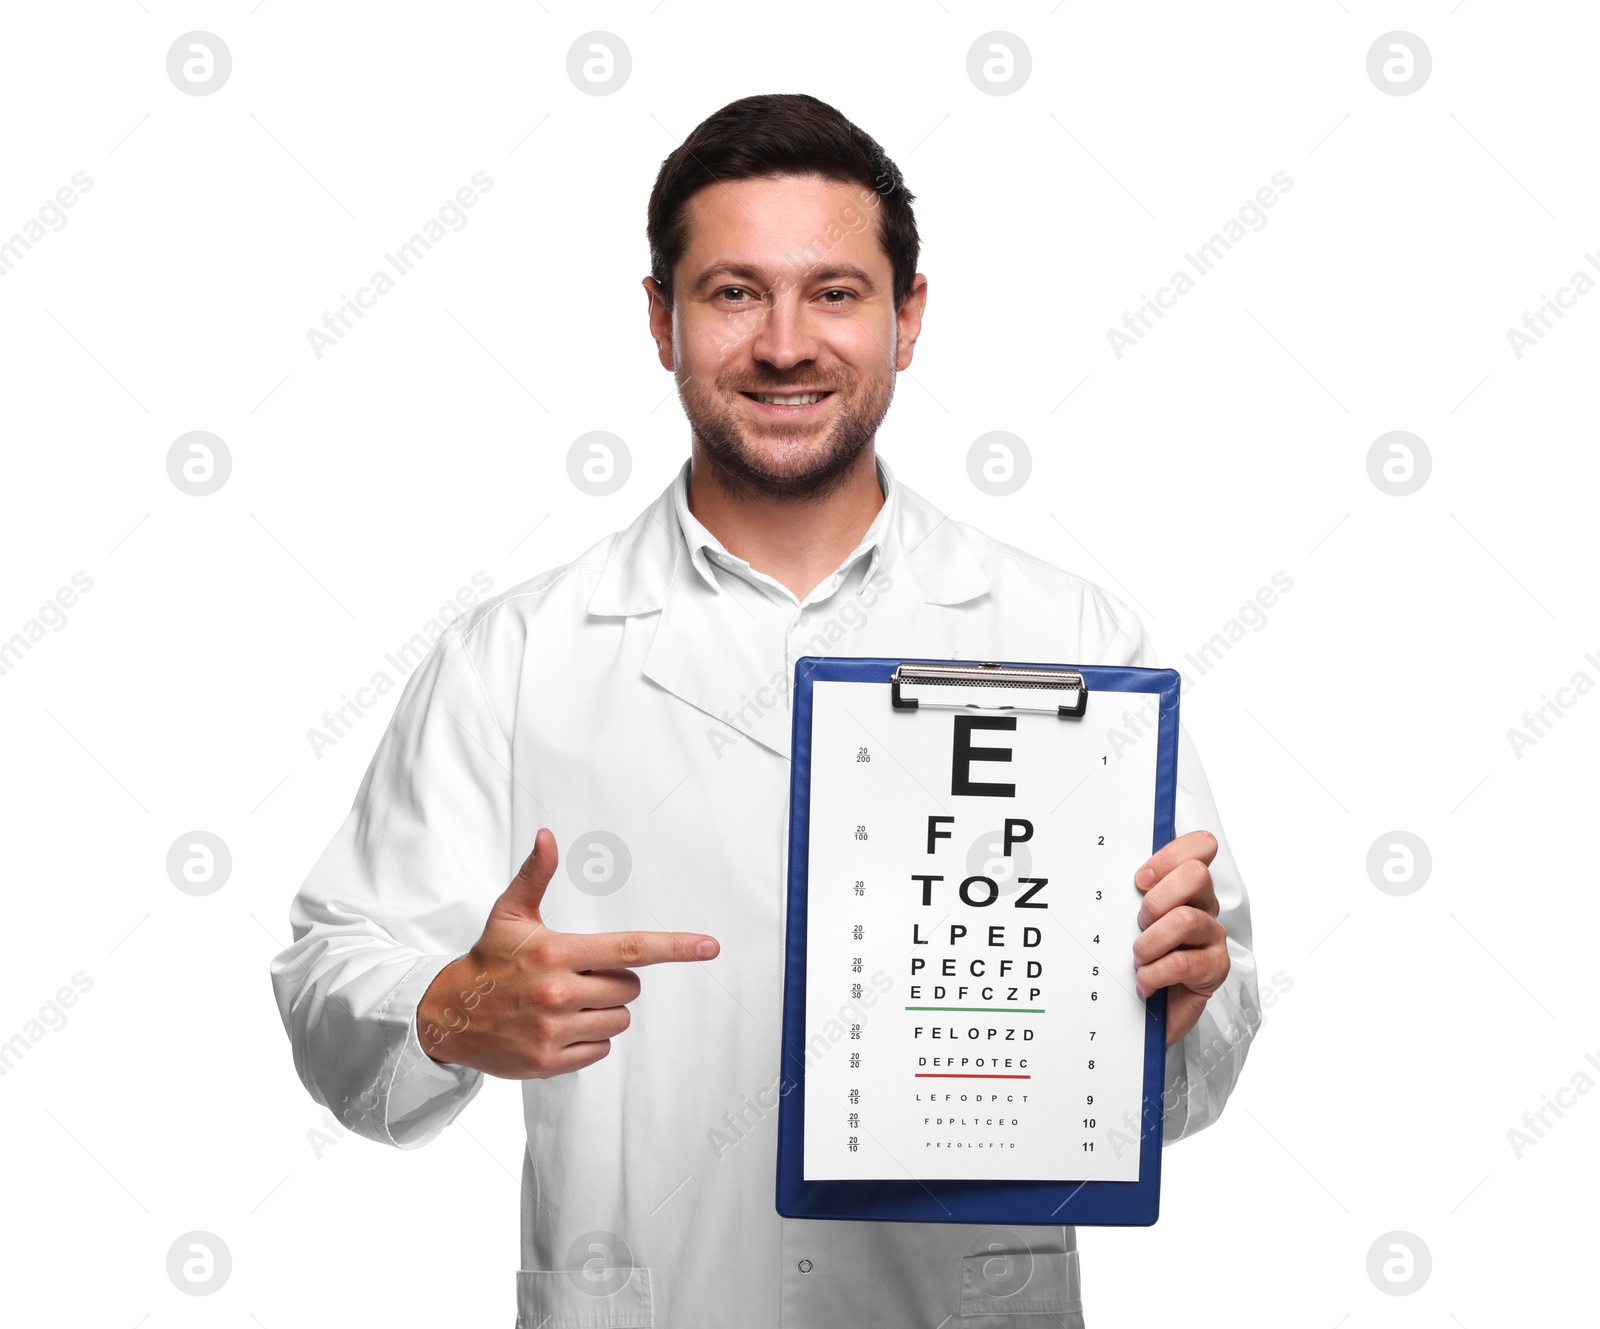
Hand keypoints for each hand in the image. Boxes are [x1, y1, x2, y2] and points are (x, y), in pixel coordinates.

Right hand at [416, 828, 719, 1077]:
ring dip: (602, 1012)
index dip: (674, 947)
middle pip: (629, 988)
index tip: (709, 946)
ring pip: (618, 1020)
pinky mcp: (548, 1062)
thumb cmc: (488, 960)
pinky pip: (599, 1051)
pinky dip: (587, 1042)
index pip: (629, 949)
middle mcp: (558, 993)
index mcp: (556, 953)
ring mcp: (553, 1031)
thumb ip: (535, 875)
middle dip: (613, 982)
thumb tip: (547, 836)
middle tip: (577, 977)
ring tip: (564, 1004)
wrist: (447, 1016)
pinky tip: (558, 1029)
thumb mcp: (510, 914)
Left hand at [1130, 829, 1229, 1045]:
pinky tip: (1145, 982)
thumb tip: (1105, 869)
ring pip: (1185, 920)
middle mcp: (1205, 906)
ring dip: (1149, 942)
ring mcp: (1213, 936)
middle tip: (1139, 923)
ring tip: (1139, 958)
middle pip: (1196, 875)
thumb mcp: (1128, 919)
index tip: (1140, 880)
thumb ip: (1131, 893)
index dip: (1169, 856)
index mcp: (1186, 886)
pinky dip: (1154, 974)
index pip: (1200, 846)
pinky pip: (1183, 963)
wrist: (1145, 1012)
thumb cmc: (1137, 958)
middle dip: (1156, 899)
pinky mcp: (1216, 968)